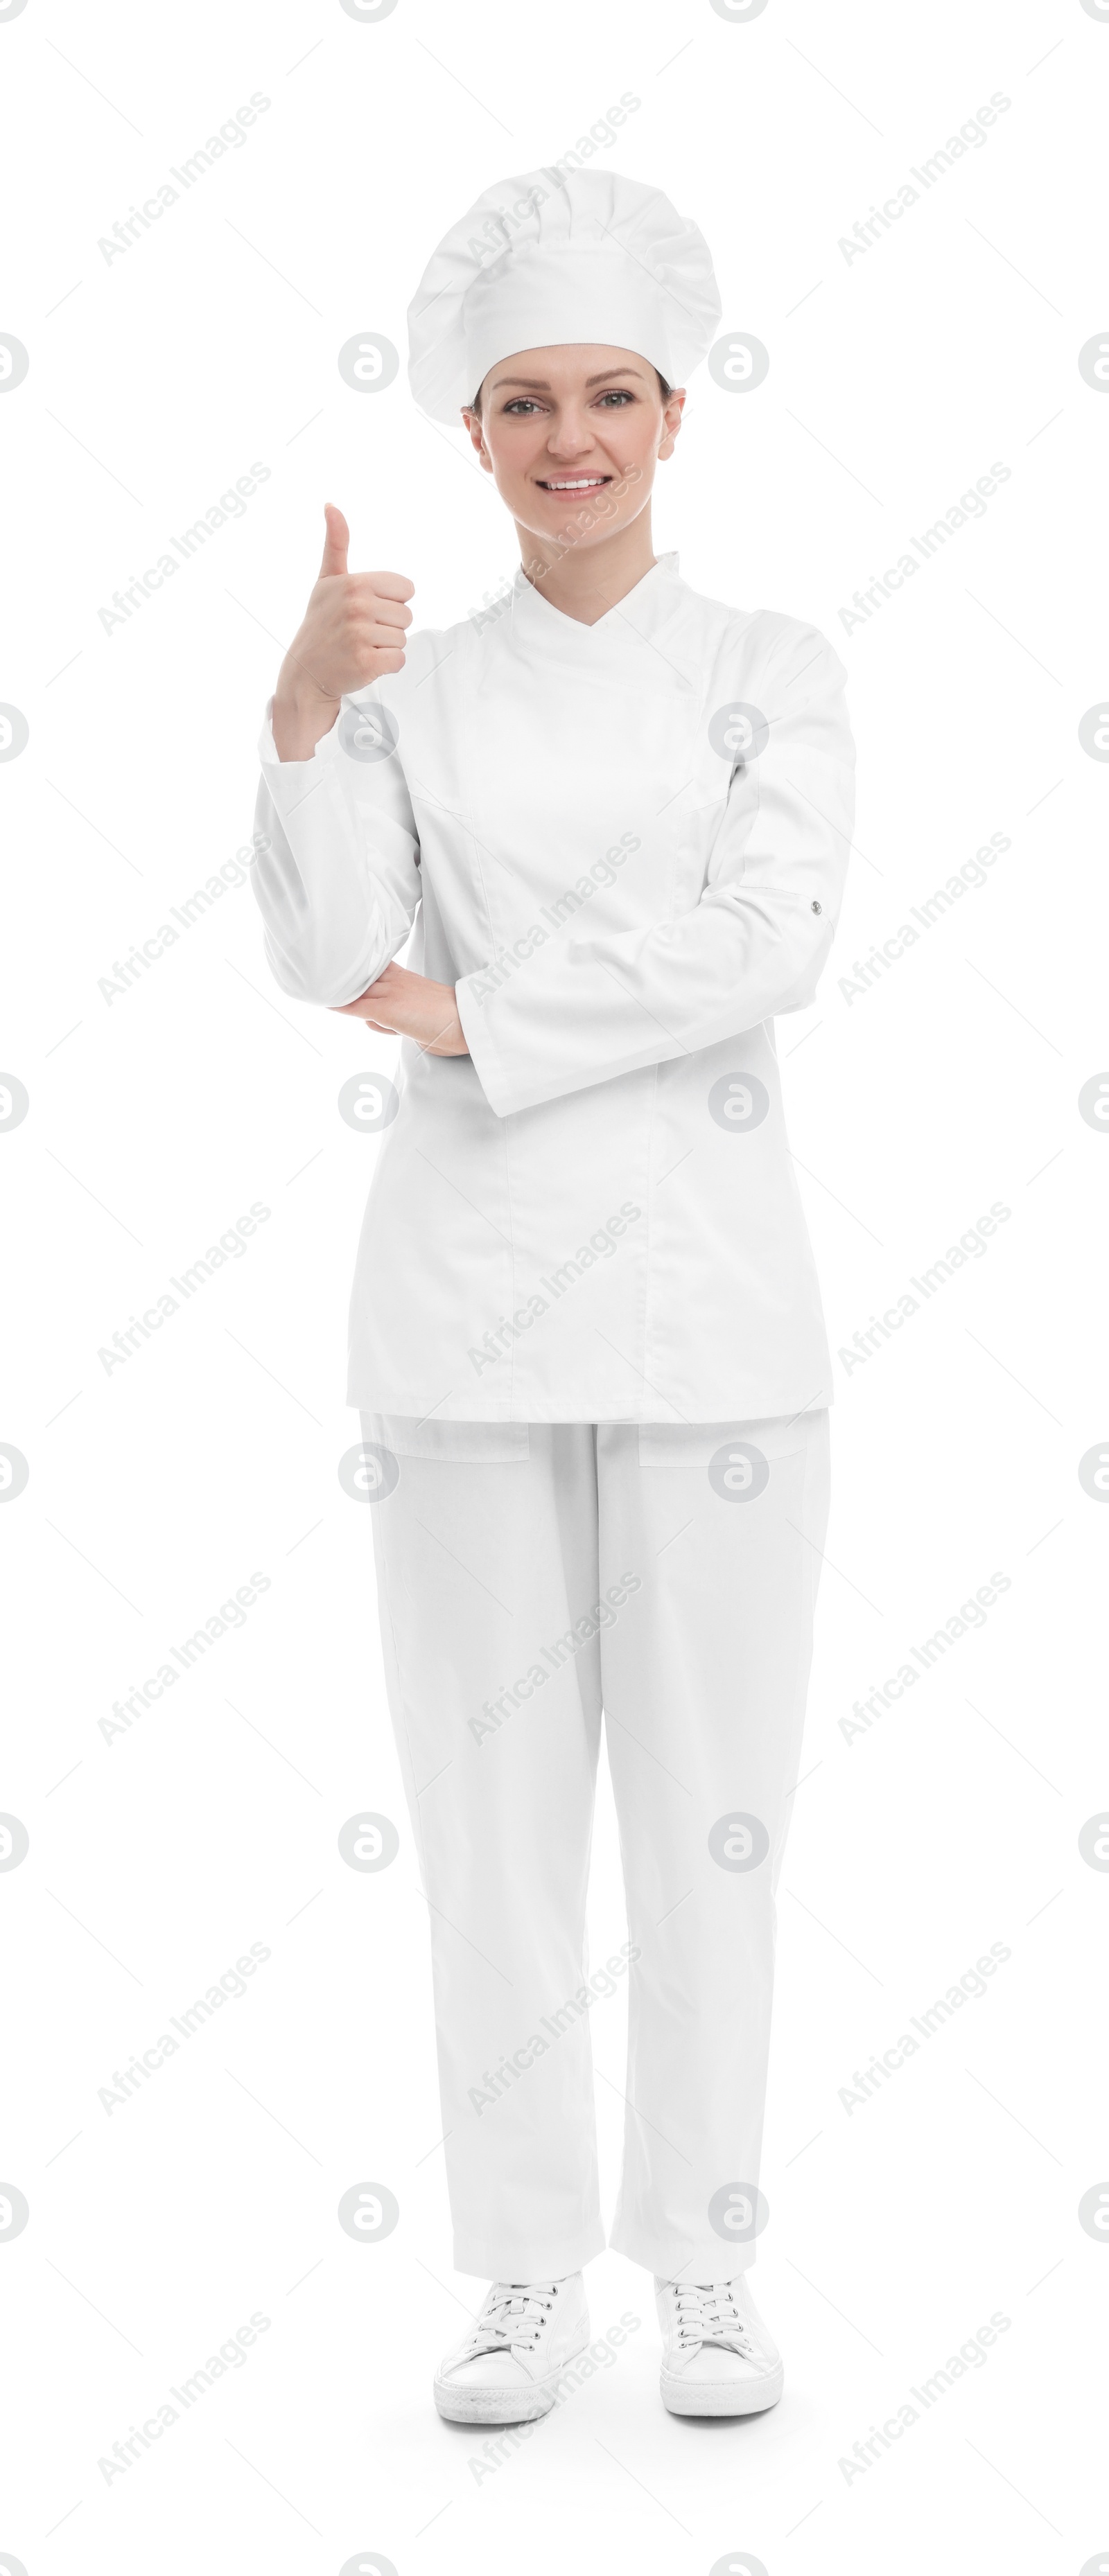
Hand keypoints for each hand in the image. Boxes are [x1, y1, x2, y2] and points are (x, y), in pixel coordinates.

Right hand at [272, 505, 413, 760]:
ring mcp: (361, 636)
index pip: (406, 590)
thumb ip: (335, 544)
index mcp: (355, 583)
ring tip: (359, 648)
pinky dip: (386, 667)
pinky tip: (363, 663)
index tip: (366, 611)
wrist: (304, 673)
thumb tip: (331, 505)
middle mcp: (358, 606)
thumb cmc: (320, 624)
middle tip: (360, 633)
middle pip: (407, 616)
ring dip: (386, 648)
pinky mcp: (366, 663)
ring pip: (403, 640)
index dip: (391, 603)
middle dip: (389, 627)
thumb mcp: (326, 581)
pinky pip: (399, 661)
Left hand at [333, 962, 468, 1057]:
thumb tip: (378, 1023)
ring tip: (320, 985)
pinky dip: (339, 1005)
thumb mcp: (422, 1014)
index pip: (376, 967)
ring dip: (340, 990)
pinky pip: (355, 1006)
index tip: (345, 963)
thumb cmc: (451, 1023)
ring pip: (357, 990)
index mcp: (407, 979)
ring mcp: (391, 994)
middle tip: (322, 973)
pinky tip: (324, 1001)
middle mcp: (397, 982)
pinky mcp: (387, 1009)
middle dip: (344, 977)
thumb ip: (400, 1016)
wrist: (467, 1022)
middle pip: (362, 977)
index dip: (360, 967)